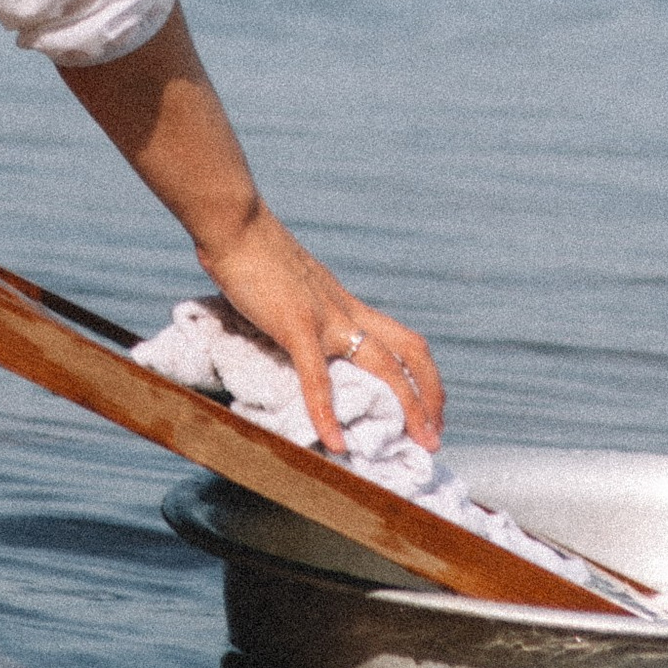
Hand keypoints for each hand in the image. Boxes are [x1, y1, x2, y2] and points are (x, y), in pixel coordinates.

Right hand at [199, 211, 442, 454]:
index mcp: (345, 305)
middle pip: (409, 352)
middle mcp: (346, 312)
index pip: (401, 341)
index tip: (428, 411)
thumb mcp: (291, 285)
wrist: (234, 223)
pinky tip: (334, 442)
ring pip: (384, 364)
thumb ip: (300, 309)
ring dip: (408, 407)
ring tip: (417, 445)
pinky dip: (328, 414)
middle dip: (430, 397)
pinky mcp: (296, 324)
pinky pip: (318, 377)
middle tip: (433, 439)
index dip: (423, 376)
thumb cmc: (251, 251)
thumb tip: (288, 329)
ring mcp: (325, 318)